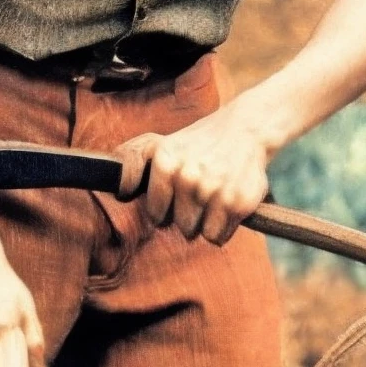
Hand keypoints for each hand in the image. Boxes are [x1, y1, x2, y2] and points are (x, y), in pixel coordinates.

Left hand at [116, 100, 270, 244]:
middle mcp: (186, 176)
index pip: (155, 213)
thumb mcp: (158, 143)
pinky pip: (216, 237)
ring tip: (212, 196)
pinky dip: (222, 228)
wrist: (246, 129)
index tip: (175, 194)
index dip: (164, 208)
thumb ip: (131, 160)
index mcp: (164, 162)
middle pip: (176, 225)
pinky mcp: (236, 203)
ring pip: (195, 233)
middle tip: (199, 192)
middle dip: (186, 214)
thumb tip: (119, 192)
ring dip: (203, 222)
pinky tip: (226, 204)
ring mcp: (212, 191)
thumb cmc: (197, 142)